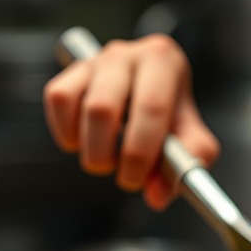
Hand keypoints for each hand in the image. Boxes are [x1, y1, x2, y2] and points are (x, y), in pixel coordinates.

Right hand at [43, 34, 219, 209]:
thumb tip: (156, 195)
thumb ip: (184, 168)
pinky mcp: (72, 71)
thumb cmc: (175, 116)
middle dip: (106, 154)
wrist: (159, 92)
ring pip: (74, 104)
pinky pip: (57, 99)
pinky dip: (66, 131)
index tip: (136, 179)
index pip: (150, 108)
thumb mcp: (194, 140)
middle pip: (102, 108)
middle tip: (121, 175)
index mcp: (164, 62)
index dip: (140, 152)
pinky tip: (86, 142)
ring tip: (107, 157)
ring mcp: (96, 61)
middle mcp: (127, 55)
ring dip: (87, 145)